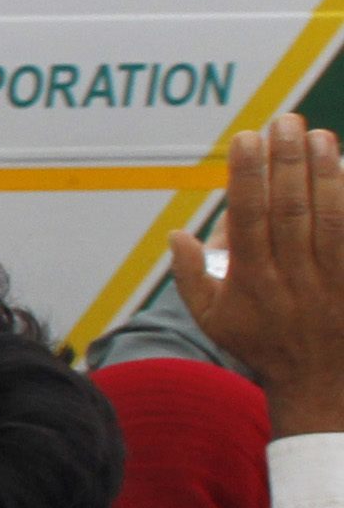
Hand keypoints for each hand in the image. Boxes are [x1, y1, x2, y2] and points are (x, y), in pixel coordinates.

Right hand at [174, 115, 343, 436]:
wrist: (320, 386)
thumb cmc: (262, 346)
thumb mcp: (212, 320)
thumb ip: (191, 276)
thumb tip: (179, 233)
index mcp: (251, 281)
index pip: (248, 217)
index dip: (247, 175)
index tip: (247, 137)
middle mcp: (291, 277)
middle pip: (289, 210)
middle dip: (287, 162)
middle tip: (286, 121)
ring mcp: (330, 281)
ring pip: (329, 219)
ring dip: (325, 174)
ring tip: (320, 136)